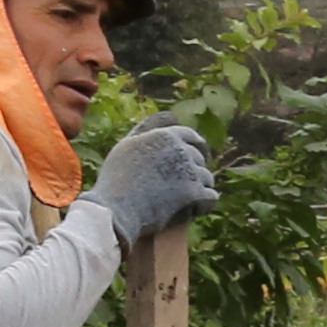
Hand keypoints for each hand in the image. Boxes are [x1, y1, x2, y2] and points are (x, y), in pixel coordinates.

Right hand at [89, 124, 221, 243]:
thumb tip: (172, 116)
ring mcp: (189, 170)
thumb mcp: (128, 146)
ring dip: (199, 188)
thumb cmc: (117, 179)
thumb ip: (149, 128)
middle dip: (195, 169)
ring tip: (186, 200)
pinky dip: (204, 205)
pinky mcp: (194, 193)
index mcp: (165, 135)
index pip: (191, 136)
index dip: (195, 147)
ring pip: (206, 178)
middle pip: (199, 158)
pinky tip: (196, 210)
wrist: (115, 210)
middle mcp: (180, 149)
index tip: (194, 158)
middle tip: (186, 183)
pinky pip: (210, 197)